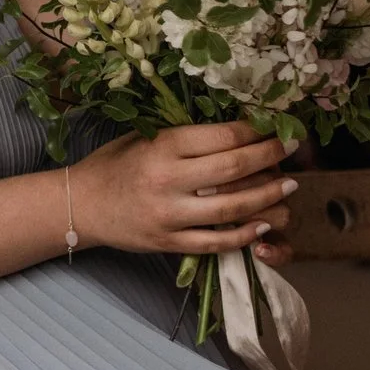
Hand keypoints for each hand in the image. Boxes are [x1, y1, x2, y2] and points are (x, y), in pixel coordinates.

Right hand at [68, 120, 295, 257]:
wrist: (80, 205)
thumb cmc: (112, 164)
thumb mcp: (143, 138)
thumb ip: (185, 138)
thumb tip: (237, 132)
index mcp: (162, 147)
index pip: (223, 137)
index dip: (257, 131)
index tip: (275, 126)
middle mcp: (168, 180)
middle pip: (235, 169)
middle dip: (271, 157)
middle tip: (290, 148)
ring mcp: (170, 216)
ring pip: (234, 208)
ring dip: (269, 196)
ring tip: (289, 186)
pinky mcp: (169, 243)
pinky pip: (217, 241)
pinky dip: (245, 234)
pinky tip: (264, 223)